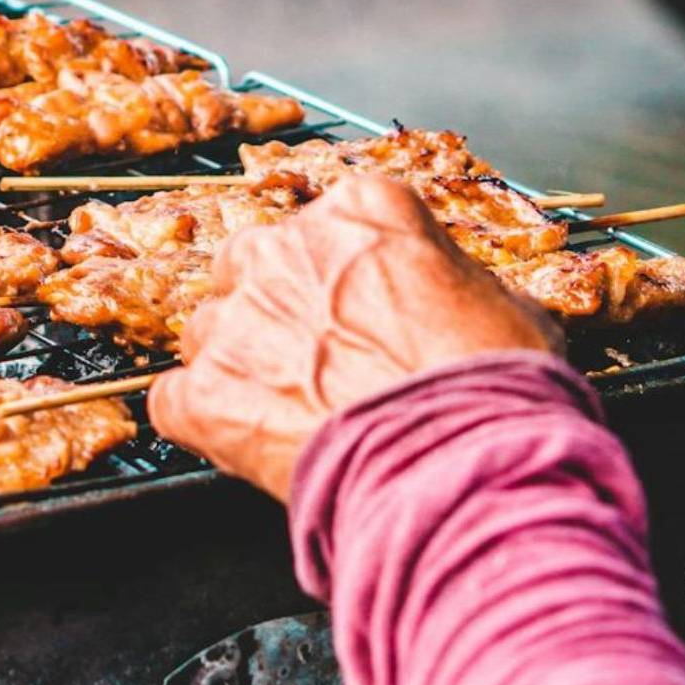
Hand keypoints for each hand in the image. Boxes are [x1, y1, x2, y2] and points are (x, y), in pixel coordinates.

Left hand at [147, 175, 560, 500]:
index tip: (361, 308)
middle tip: (318, 364)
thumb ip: (450, 281)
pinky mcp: (202, 393)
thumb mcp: (507, 306)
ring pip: (210, 330)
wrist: (462, 473)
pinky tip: (251, 446)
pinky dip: (205, 423)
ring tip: (295, 416)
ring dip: (240, 366)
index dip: (345, 274)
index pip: (331, 221)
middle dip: (276, 309)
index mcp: (362, 211)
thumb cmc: (496, 393)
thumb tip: (444, 295)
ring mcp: (236, 320)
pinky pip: (177, 400)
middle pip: (252, 264)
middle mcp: (285, 248)